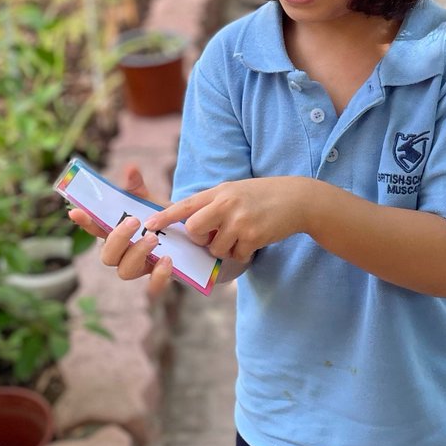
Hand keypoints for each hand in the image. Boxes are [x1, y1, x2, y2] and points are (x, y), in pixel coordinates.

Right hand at [67, 164, 174, 293]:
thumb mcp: (150, 201)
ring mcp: (139, 267)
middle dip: (117, 239)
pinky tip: (167, 260)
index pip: (95, 229)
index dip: (84, 222)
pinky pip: (152, 286)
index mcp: (115, 233)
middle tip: (133, 222)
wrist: (188, 234)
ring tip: (153, 238)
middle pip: (107, 255)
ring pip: (125, 271)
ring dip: (137, 254)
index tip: (76, 211)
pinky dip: (158, 276)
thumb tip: (131, 169)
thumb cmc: (161, 218)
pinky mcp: (157, 277)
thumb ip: (138, 188)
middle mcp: (122, 253)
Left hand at [143, 177, 313, 259]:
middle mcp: (226, 204)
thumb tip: (190, 225)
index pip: (185, 205)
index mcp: (219, 192)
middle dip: (201, 239)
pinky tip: (254, 241)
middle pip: (194, 230)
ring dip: (227, 248)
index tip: (148, 225)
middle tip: (216, 235)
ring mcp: (240, 221)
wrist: (297, 199)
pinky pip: (236, 255)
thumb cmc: (262, 196)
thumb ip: (213, 204)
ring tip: (242, 235)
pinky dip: (243, 254)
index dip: (164, 217)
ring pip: (216, 248)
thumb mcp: (235, 190)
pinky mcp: (254, 236)